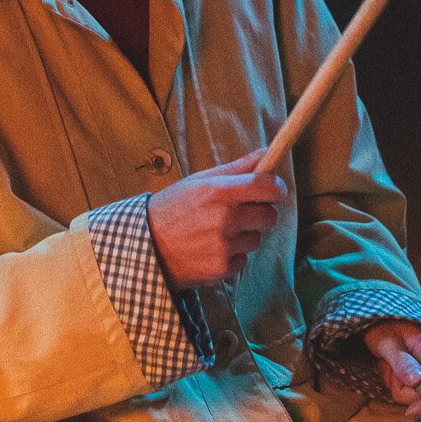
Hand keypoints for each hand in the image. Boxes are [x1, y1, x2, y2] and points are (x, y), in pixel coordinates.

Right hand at [147, 150, 287, 290]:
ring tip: (217, 232)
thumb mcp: (199, 181)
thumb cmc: (172, 208)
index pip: (268, 187)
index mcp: (219, 192)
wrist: (145, 246)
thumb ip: (236, 168)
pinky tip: (210, 249)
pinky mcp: (221, 268)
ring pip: (256, 239)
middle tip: (239, 213)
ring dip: (243, 236)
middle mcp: (225, 219)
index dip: (275, 188)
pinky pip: (242, 260)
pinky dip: (231, 256)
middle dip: (260, 213)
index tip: (272, 190)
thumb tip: (265, 152)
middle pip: (270, 216)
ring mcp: (224, 246)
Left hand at [362, 318, 420, 419]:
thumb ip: (402, 362)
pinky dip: (401, 382)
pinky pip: (415, 386)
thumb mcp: (386, 342)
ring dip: (400, 384)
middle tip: (388, 370)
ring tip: (389, 365)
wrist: (385, 315)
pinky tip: (393, 368)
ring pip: (419, 391)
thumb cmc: (383, 325)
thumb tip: (418, 381)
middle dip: (405, 389)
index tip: (409, 412)